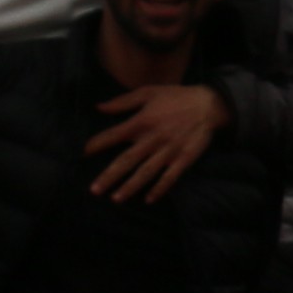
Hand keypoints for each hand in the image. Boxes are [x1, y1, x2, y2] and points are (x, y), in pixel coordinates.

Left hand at [87, 79, 228, 202]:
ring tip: (116, 199)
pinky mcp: (184, 159)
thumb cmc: (176, 97)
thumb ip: (123, 101)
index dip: (97, 144)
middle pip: (127, 160)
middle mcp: (152, 139)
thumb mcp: (148, 92)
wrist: (209, 104)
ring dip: (130, 187)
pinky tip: (149, 200)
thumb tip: (99, 108)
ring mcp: (169, 151)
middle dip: (110, 176)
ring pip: (146, 172)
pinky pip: (170, 177)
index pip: (114, 135)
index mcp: (142, 121)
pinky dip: (160, 189)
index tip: (84, 152)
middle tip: (94, 190)